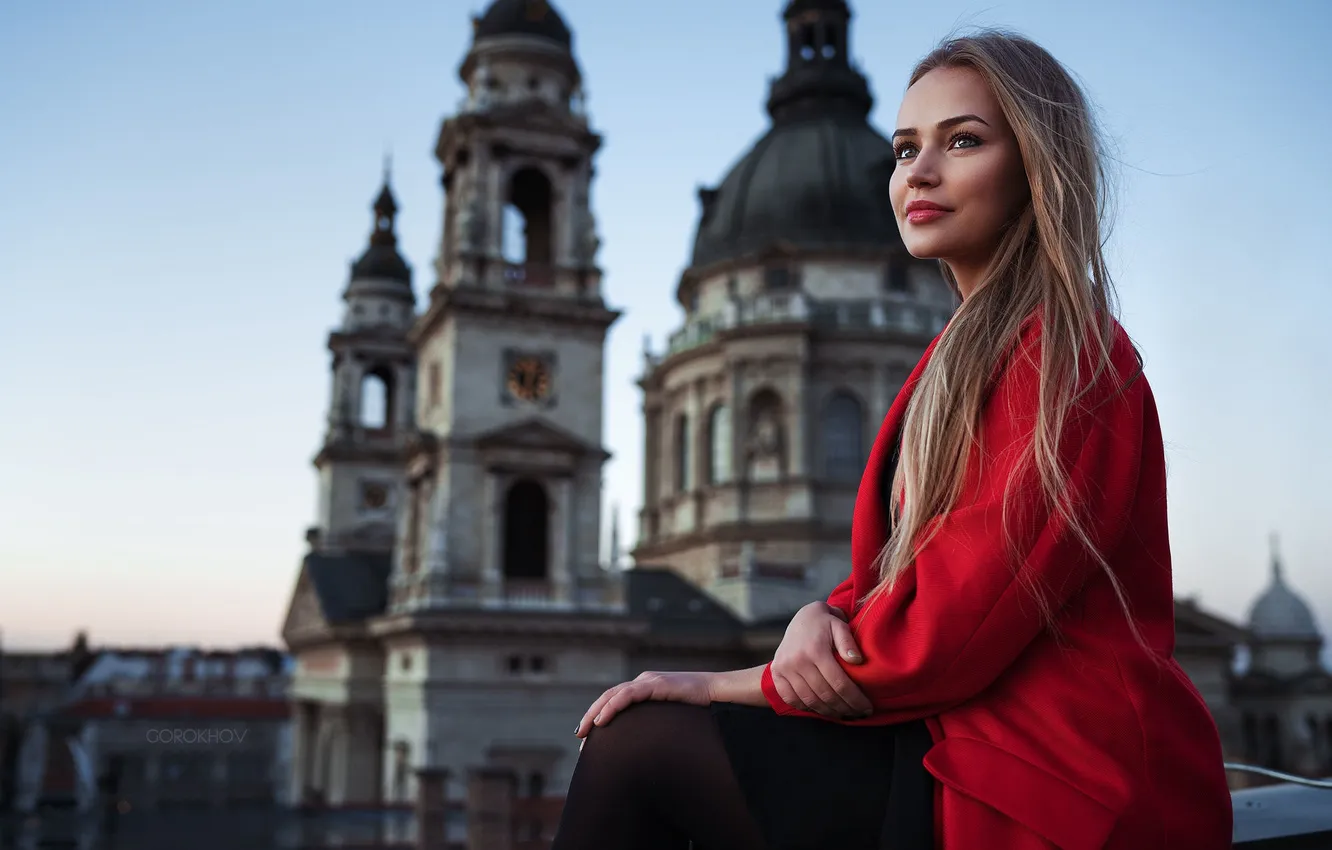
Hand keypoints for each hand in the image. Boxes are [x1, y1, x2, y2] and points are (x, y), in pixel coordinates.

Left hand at [574, 671, 713, 739]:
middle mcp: (643, 682)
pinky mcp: (656, 685)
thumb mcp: (670, 717)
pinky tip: (603, 720)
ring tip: (585, 730)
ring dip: (596, 712)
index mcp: (644, 688)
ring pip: (613, 695)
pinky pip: (628, 695)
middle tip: (579, 736)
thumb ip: (654, 724)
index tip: (588, 738)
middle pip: (608, 697)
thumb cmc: (698, 708)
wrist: (718, 693)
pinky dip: (612, 706)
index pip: (614, 701)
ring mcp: (649, 681)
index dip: (598, 717)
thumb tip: (643, 748)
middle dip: (591, 716)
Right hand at [769, 601, 873, 717]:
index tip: (867, 708)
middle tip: (858, 714)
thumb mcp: (839, 625)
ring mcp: (784, 668)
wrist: (802, 618)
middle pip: (825, 695)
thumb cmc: (825, 623)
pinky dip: (807, 707)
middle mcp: (797, 661)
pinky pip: (791, 699)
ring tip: (843, 714)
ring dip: (828, 712)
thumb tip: (857, 661)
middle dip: (845, 708)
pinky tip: (822, 709)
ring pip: (809, 700)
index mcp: (815, 650)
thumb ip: (848, 642)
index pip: (839, 683)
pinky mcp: (776, 673)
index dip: (855, 699)